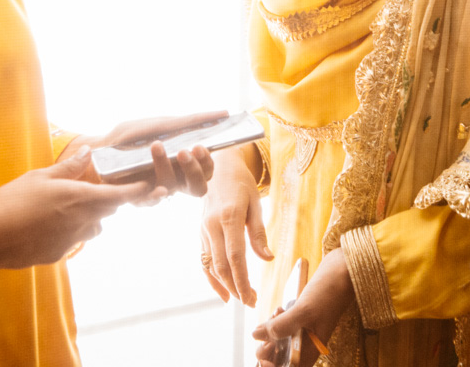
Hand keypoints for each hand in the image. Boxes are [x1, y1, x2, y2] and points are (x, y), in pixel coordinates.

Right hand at [0, 147, 158, 285]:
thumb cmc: (12, 201)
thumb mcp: (39, 176)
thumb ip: (68, 167)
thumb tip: (89, 151)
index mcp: (80, 198)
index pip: (121, 196)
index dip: (139, 192)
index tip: (153, 187)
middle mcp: (82, 221)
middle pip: (109, 211)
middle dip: (109, 200)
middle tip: (100, 188)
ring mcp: (72, 240)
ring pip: (93, 227)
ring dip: (90, 217)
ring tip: (67, 206)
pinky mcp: (59, 254)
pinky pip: (73, 239)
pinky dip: (68, 230)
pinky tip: (45, 224)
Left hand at [93, 112, 222, 198]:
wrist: (99, 147)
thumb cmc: (132, 136)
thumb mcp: (160, 124)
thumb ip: (188, 122)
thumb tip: (223, 113)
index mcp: (183, 165)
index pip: (207, 170)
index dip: (207, 162)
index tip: (201, 145)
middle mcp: (174, 180)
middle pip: (198, 187)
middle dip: (195, 170)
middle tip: (184, 151)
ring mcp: (157, 190)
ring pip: (172, 189)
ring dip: (166, 166)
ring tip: (156, 146)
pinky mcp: (138, 197)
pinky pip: (149, 201)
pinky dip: (152, 193)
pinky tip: (149, 183)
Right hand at [199, 144, 271, 305]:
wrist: (218, 168)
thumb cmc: (241, 184)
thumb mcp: (255, 203)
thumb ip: (259, 232)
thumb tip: (268, 258)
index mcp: (228, 217)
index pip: (235, 256)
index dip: (242, 280)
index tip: (251, 297)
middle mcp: (212, 226)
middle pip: (221, 265)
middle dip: (236, 287)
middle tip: (251, 302)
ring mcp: (203, 230)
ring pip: (211, 265)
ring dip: (225, 285)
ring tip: (241, 299)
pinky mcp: (201, 233)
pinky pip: (204, 259)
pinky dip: (211, 278)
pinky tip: (223, 291)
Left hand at [251, 248, 353, 366]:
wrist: (341, 271)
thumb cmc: (329, 292)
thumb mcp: (304, 310)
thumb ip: (281, 325)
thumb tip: (256, 335)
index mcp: (311, 351)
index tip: (263, 359)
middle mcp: (307, 345)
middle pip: (281, 359)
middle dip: (268, 350)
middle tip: (265, 333)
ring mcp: (303, 332)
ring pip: (279, 343)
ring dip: (270, 333)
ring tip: (274, 316)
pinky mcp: (300, 320)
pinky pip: (283, 327)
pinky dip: (276, 321)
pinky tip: (278, 310)